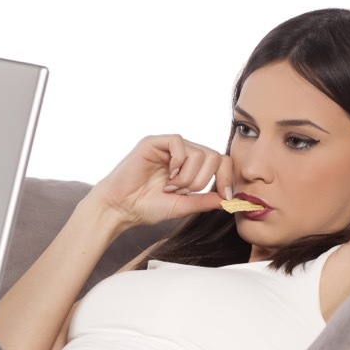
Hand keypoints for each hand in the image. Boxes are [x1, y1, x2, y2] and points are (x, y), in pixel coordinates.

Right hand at [90, 134, 229, 226]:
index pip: (220, 162)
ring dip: (187, 177)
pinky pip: (179, 143)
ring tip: (169, 187)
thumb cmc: (146, 207)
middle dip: (202, 180)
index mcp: (190, 166)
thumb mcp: (183, 206)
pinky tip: (167, 175)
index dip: (226, 178)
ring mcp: (168, 147)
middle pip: (213, 156)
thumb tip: (228, 199)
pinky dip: (177, 162)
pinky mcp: (154, 142)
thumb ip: (204, 201)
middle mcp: (182, 153)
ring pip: (198, 152)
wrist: (121, 208)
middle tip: (181, 192)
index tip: (225, 196)